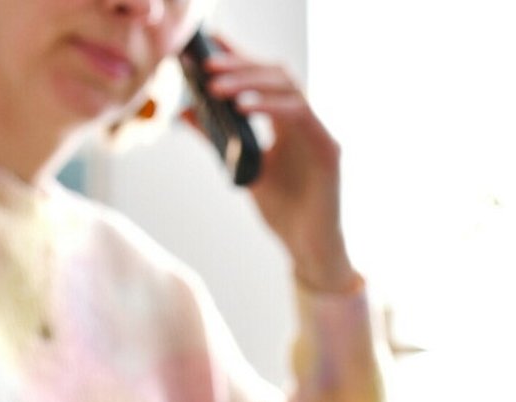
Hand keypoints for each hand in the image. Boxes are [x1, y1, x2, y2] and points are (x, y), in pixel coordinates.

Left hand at [197, 37, 360, 292]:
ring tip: (217, 87)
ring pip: (289, 88)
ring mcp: (320, 132)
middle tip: (206, 67)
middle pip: (277, 75)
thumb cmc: (283, 210)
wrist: (308, 248)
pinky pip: (301, 115)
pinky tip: (245, 108)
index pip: (263, 78)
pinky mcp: (329, 149)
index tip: (209, 40)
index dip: (239, 55)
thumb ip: (218, 139)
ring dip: (251, 84)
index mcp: (288, 122)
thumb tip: (185, 111)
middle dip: (241, 66)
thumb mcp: (241, 167)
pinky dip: (271, 107)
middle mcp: (306, 121)